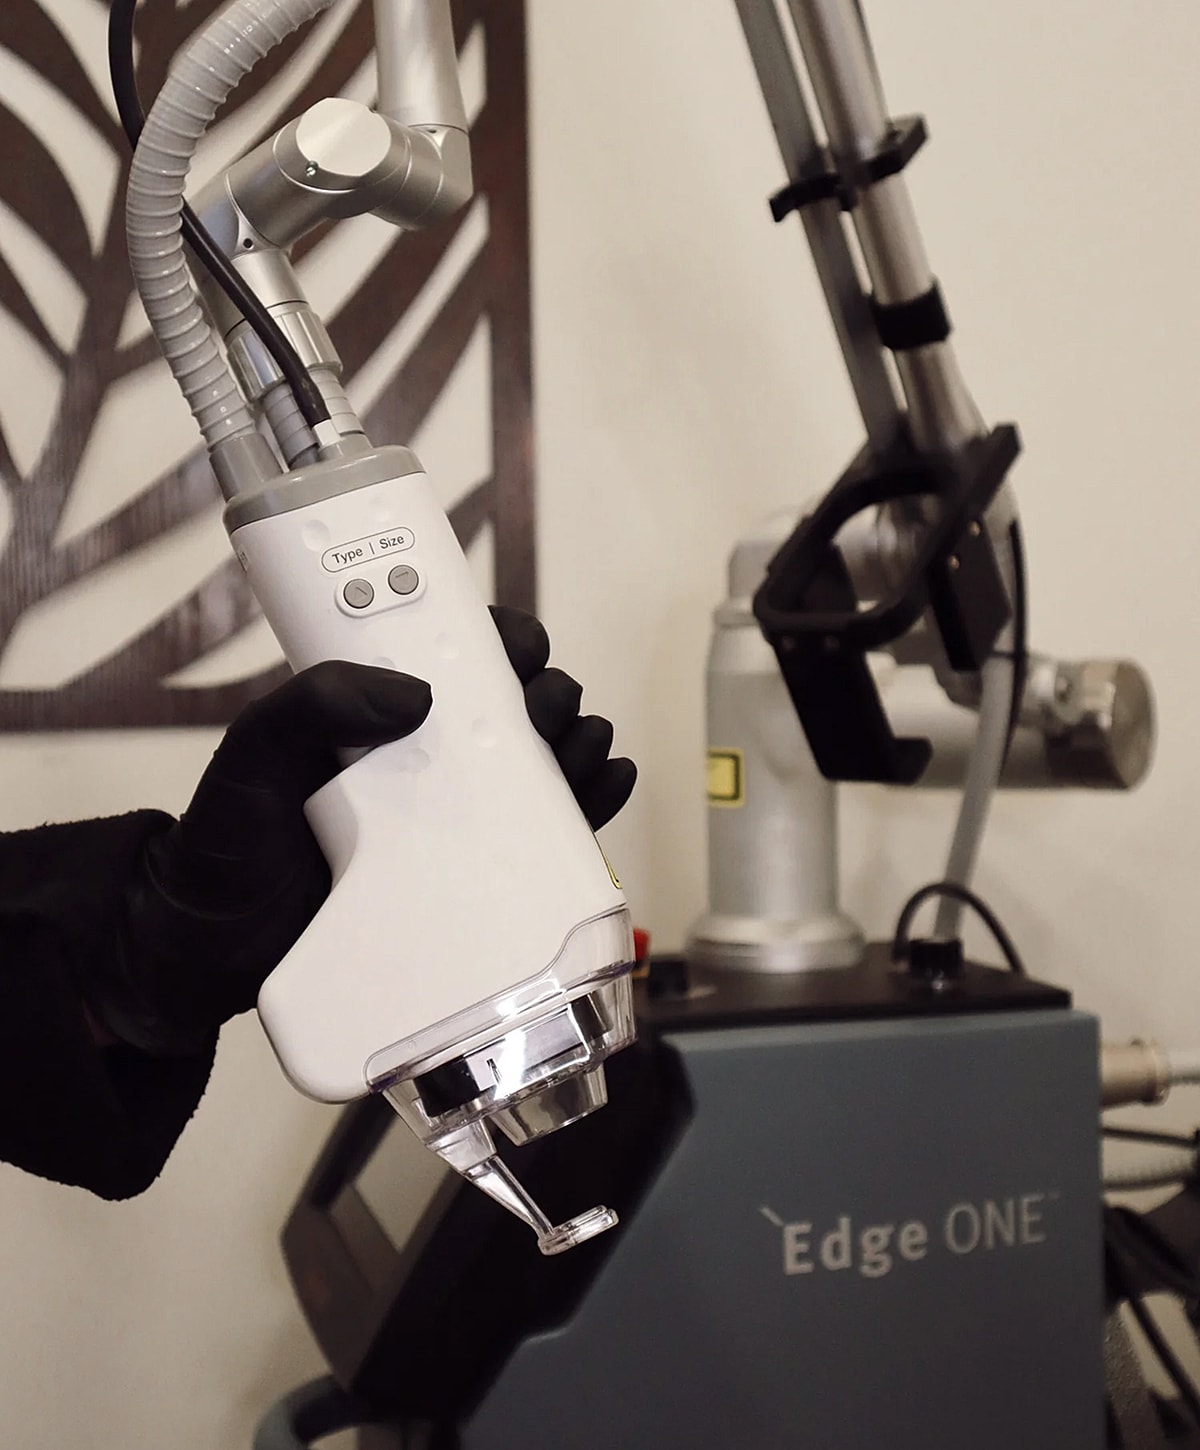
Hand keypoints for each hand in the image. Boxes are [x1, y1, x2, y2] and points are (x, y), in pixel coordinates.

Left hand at [92, 610, 634, 1051]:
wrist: (217, 951)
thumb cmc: (231, 844)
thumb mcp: (252, 757)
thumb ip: (311, 705)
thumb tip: (413, 694)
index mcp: (381, 710)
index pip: (459, 653)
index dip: (504, 638)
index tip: (519, 649)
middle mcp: (430, 756)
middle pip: (520, 702)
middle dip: (551, 693)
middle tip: (542, 713)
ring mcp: (460, 816)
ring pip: (549, 759)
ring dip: (581, 740)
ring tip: (580, 751)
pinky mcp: (479, 874)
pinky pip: (551, 832)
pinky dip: (593, 801)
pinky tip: (606, 785)